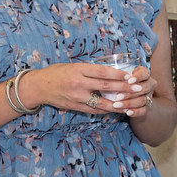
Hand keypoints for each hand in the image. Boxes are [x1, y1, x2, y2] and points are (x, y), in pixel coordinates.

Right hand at [21, 62, 152, 116]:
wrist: (38, 87)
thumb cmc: (56, 73)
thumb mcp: (72, 66)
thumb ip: (89, 69)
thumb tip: (109, 72)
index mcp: (79, 70)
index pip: (103, 72)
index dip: (119, 75)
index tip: (131, 76)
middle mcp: (78, 84)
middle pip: (106, 87)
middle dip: (124, 88)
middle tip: (138, 89)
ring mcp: (77, 98)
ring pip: (102, 103)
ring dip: (118, 103)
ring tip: (131, 103)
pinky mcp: (75, 107)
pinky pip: (94, 110)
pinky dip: (106, 110)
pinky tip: (116, 109)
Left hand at [96, 64, 157, 118]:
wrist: (132, 96)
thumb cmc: (122, 82)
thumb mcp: (120, 76)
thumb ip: (116, 76)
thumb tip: (104, 75)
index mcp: (143, 74)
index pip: (144, 73)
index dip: (138, 77)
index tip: (129, 80)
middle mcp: (149, 84)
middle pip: (144, 87)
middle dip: (130, 92)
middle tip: (117, 96)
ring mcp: (149, 96)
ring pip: (143, 100)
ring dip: (129, 103)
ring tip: (117, 105)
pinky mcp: (147, 107)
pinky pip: (143, 110)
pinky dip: (135, 112)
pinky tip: (127, 112)